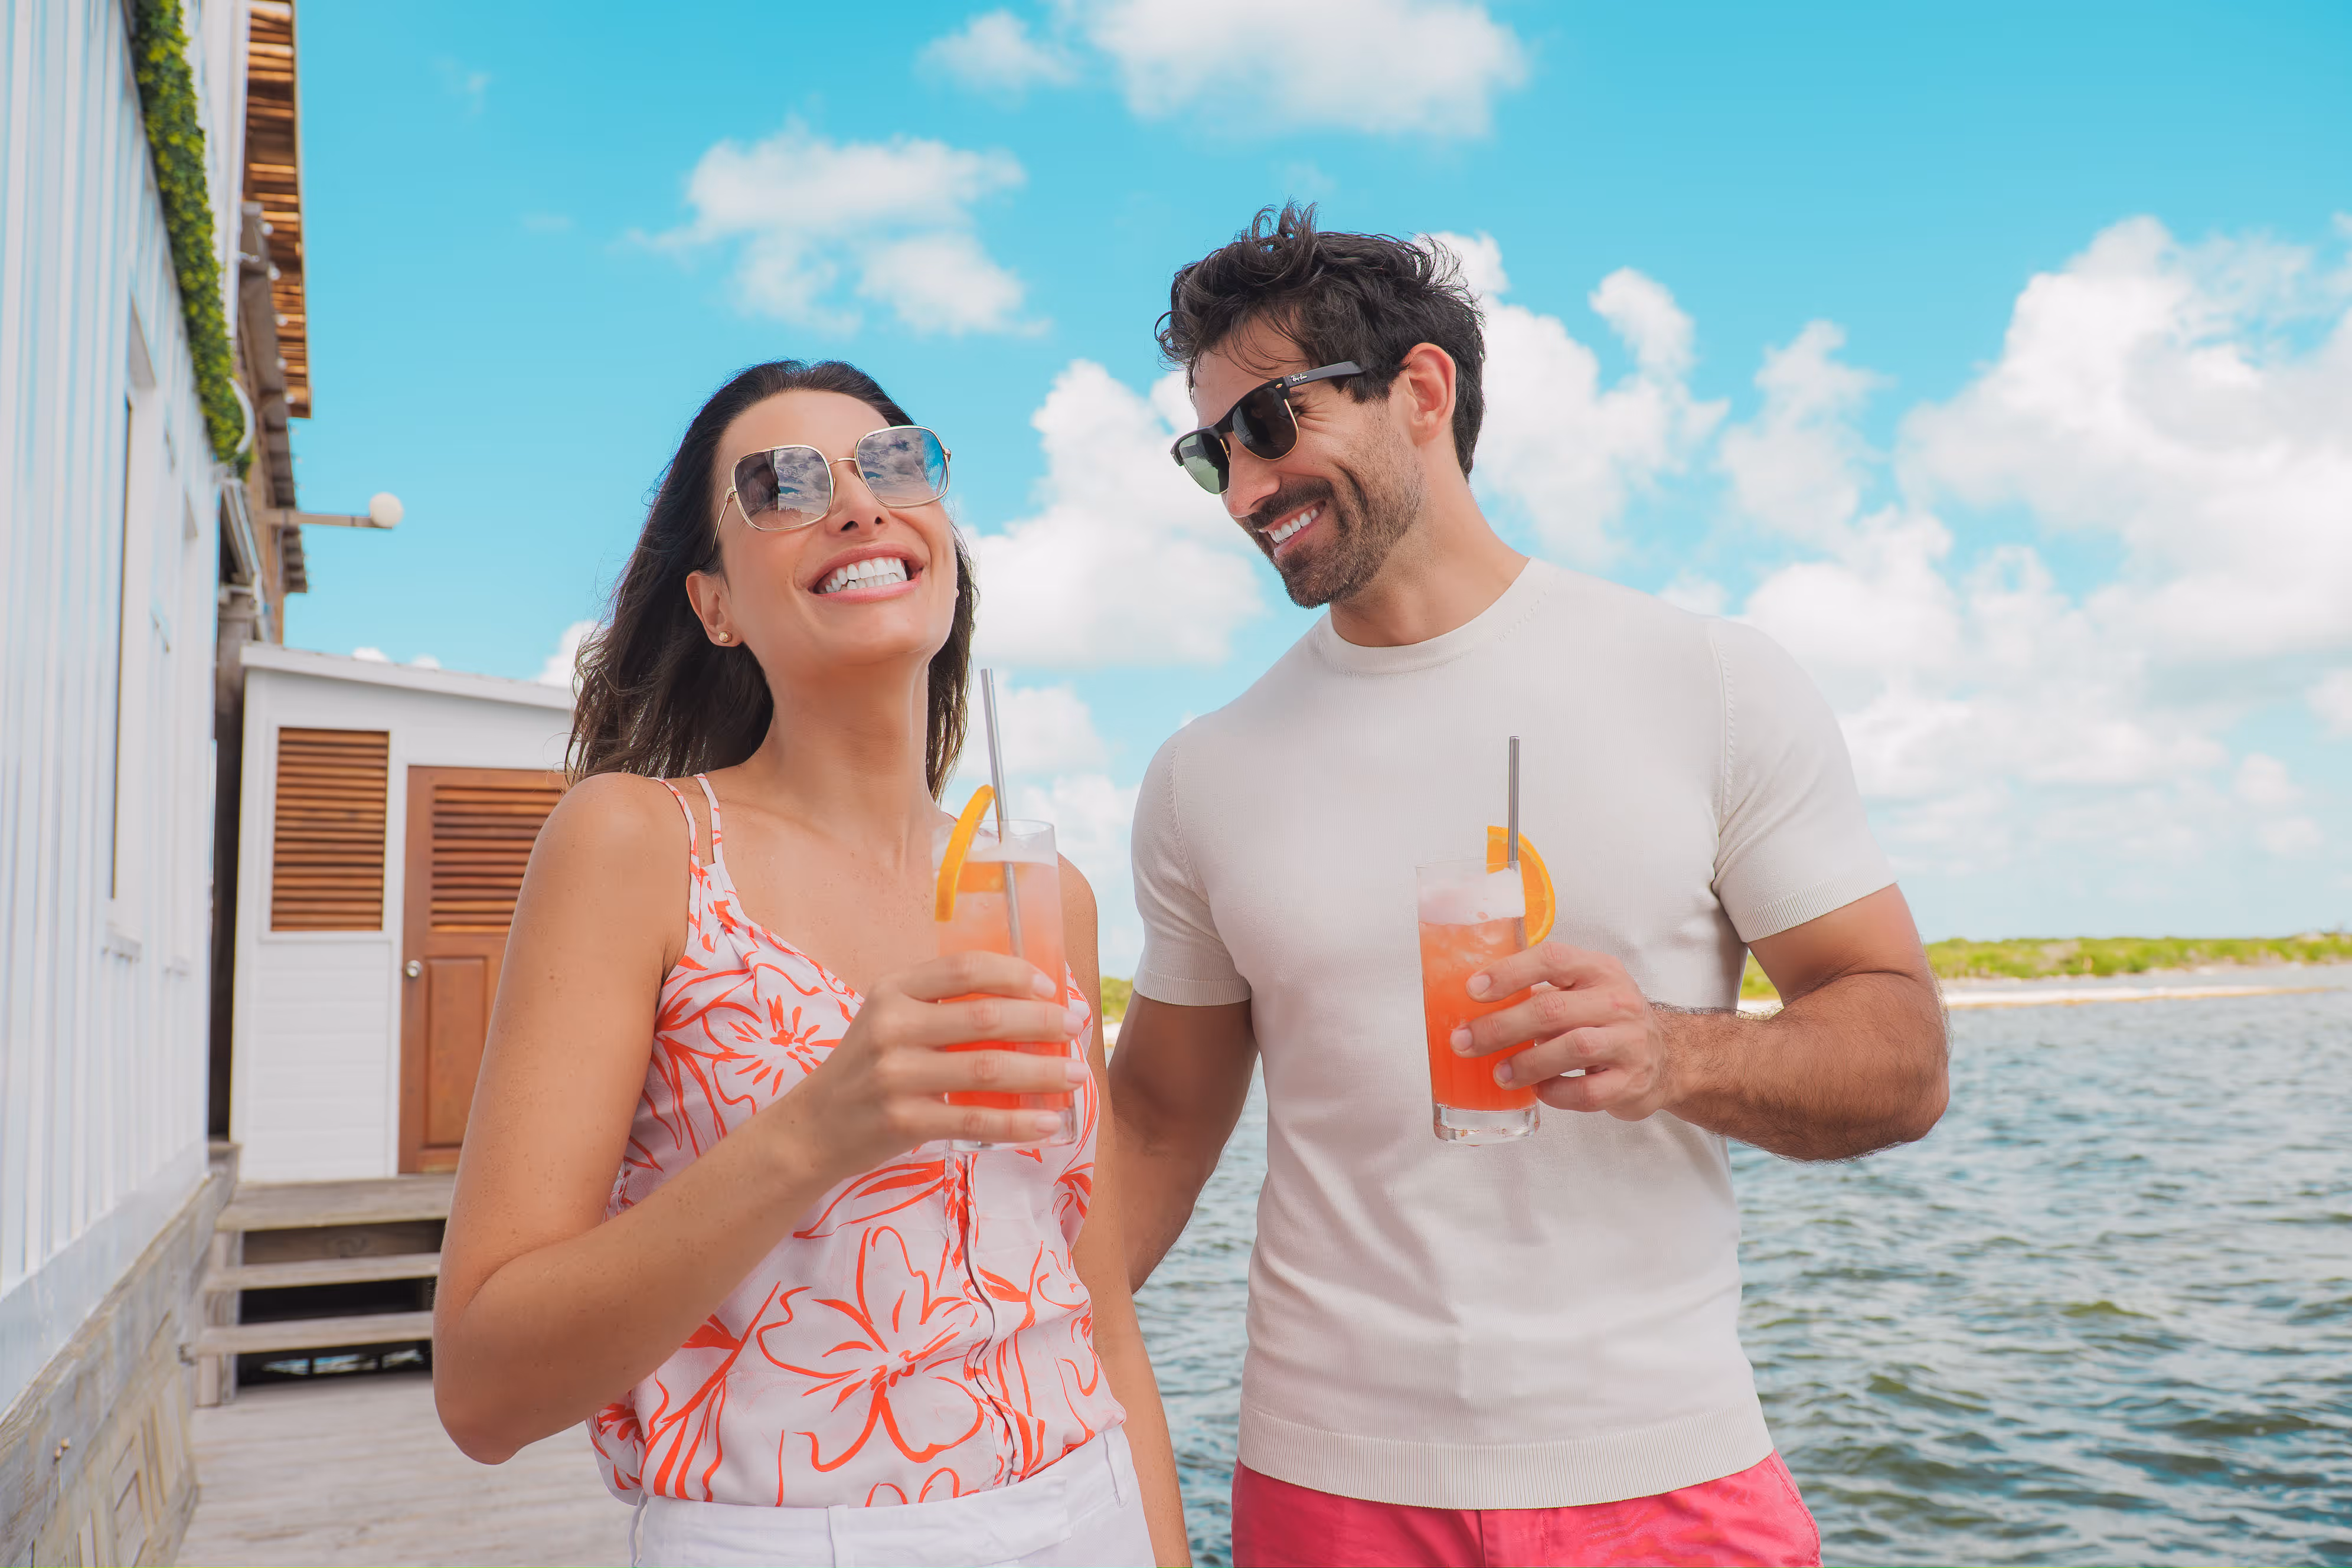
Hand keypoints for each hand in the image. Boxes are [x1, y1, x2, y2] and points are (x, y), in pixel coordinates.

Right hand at [764, 951, 1087, 1181]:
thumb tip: (1025, 1003)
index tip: (1051, 987)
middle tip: (1078, 1027)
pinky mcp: (902, 1121)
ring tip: (1075, 1075)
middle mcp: (892, 1026)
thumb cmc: (866, 1069)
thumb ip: (941, 1007)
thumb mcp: (890, 1021)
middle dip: (1043, 1021)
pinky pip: (975, 1118)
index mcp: (893, 990)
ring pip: (987, 1068)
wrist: (812, 1129)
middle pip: (985, 1016)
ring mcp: (895, 1075)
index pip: (964, 968)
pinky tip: (1048, 1122)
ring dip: (1041, 1072)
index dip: (1015, 974)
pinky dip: (1018, 1123)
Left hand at [1450, 942, 1676, 1119]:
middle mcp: (1617, 1001)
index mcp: (1598, 970)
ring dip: (1527, 1063)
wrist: (1668, 1058)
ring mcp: (1628, 1042)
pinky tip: (1539, 1091)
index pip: (1552, 958)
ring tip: (1499, 1074)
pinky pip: (1587, 1092)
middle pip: (1552, 1009)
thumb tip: (1473, 1004)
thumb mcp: (1585, 989)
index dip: (1509, 972)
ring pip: (1572, 1048)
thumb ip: (1541, 988)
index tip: (1473, 990)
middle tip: (1465, 1041)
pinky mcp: (1631, 1082)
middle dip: (1501, 1026)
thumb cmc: (1608, 1020)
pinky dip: (1556, 1093)